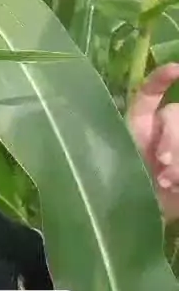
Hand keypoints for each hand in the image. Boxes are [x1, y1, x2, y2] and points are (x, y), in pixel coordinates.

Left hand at [128, 62, 178, 222]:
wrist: (139, 220)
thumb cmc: (122, 190)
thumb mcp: (118, 165)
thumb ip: (134, 144)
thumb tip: (166, 146)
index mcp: (140, 125)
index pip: (150, 93)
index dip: (162, 78)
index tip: (177, 71)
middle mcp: (163, 129)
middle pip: (175, 113)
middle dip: (172, 138)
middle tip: (163, 164)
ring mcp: (176, 144)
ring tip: (170, 181)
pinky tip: (178, 185)